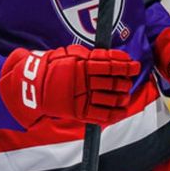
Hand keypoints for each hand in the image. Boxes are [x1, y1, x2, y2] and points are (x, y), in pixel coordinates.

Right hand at [0, 45, 140, 127]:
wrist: (34, 85)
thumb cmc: (53, 66)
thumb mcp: (70, 54)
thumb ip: (91, 56)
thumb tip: (114, 57)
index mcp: (80, 66)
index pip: (109, 65)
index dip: (125, 66)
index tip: (134, 65)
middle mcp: (82, 83)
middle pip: (113, 82)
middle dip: (125, 81)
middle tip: (128, 79)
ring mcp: (81, 99)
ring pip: (111, 99)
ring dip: (123, 96)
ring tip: (125, 94)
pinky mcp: (79, 113)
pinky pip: (103, 116)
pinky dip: (117, 113)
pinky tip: (122, 109)